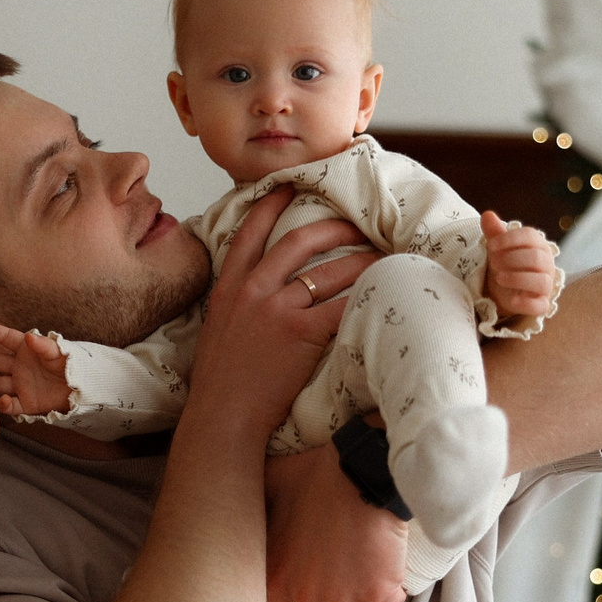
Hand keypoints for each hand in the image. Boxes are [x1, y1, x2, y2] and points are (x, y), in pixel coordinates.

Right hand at [0, 319, 73, 416]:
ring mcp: (21, 384)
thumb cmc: (71, 364)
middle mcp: (19, 366)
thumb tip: (29, 337)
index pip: (6, 338)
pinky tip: (2, 401)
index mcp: (26, 350)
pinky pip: (12, 405)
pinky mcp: (26, 402)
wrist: (83, 388)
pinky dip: (5, 405)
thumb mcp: (57, 352)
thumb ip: (43, 345)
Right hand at [186, 189, 378, 437]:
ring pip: (329, 271)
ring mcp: (277, 309)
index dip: (270, 205)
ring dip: (361, 262)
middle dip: (333, 227)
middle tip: (356, 224)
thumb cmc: (222, 384)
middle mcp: (252, 290)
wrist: (222, 416)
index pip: (250, 233)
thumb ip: (238, 306)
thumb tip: (261, 295)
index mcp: (229, 288)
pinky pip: (342, 306)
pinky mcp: (300, 332)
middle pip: (298, 241)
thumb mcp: (219, 331)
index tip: (287, 186)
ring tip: (382, 259)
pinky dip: (364, 298)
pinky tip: (382, 295)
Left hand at [264, 439, 408, 601]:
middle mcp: (306, 595)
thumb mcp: (270, 488)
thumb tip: (239, 500)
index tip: (307, 592)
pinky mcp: (376, 592)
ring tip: (361, 552)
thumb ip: (254, 508)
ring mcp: (343, 597)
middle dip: (333, 599)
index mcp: (275, 579)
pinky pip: (389, 599)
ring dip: (361, 589)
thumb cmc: (315, 476)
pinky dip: (390, 583)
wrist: (362, 470)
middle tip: (340, 565)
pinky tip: (384, 554)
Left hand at [482, 211, 557, 319]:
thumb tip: (487, 214)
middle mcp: (546, 264)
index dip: (510, 239)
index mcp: (538, 245)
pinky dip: (526, 302)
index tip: (491, 246)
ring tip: (499, 278)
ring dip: (518, 278)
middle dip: (512, 259)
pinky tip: (511, 299)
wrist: (505, 290)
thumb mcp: (498, 247)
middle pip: (536, 258)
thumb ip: (494, 232)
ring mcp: (546, 285)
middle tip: (494, 263)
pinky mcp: (541, 304)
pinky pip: (540, 305)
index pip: (530, 236)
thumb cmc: (506, 263)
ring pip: (541, 280)